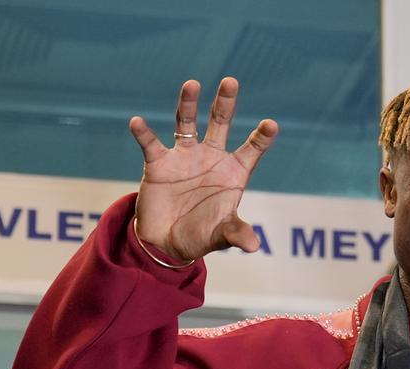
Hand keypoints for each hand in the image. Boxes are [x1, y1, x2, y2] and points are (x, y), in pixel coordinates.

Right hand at [129, 77, 278, 261]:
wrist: (166, 242)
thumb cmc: (200, 235)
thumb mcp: (221, 236)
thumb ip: (236, 234)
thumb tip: (254, 246)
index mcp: (232, 173)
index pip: (251, 150)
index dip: (261, 138)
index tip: (272, 124)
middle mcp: (210, 159)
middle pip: (220, 124)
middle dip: (225, 104)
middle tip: (231, 81)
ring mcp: (184, 158)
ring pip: (186, 124)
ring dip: (188, 105)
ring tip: (192, 84)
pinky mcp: (158, 164)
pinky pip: (150, 145)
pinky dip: (144, 133)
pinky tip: (138, 123)